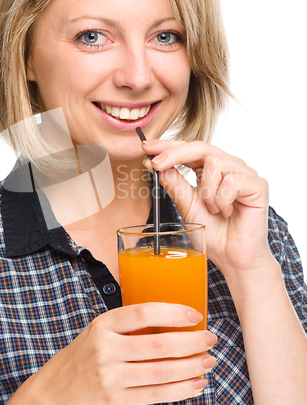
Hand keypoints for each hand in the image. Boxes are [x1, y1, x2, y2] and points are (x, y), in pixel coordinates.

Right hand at [22, 303, 216, 404]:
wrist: (51, 395)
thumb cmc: (81, 359)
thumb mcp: (98, 333)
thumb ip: (127, 328)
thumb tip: (173, 324)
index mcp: (102, 324)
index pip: (143, 312)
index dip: (173, 312)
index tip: (195, 315)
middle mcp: (105, 348)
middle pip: (158, 344)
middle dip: (191, 342)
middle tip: (210, 339)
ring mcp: (109, 376)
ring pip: (161, 372)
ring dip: (191, 367)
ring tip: (208, 362)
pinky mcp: (114, 401)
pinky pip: (155, 395)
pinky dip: (180, 390)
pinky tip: (195, 384)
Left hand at [142, 139, 271, 277]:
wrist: (233, 258)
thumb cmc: (213, 233)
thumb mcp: (186, 206)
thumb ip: (174, 184)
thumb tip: (154, 164)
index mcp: (212, 169)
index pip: (189, 149)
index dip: (168, 145)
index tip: (145, 146)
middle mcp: (229, 166)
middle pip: (201, 147)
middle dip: (175, 153)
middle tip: (157, 164)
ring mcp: (245, 174)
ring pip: (215, 163)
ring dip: (206, 190)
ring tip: (212, 209)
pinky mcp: (258, 185)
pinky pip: (231, 181)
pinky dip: (222, 200)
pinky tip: (226, 213)